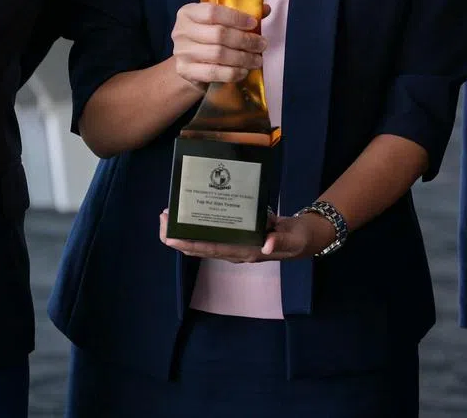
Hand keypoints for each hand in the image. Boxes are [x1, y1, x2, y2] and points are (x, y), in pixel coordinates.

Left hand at [158, 208, 335, 261]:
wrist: (305, 238)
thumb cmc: (298, 238)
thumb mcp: (293, 239)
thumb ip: (279, 240)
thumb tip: (264, 243)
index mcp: (246, 252)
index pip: (213, 249)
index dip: (190, 243)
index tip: (170, 236)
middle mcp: (236, 251)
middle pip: (202, 247)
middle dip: (179, 237)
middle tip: (161, 219)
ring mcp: (235, 245)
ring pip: (204, 241)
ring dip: (185, 231)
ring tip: (168, 216)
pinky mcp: (238, 236)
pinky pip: (213, 233)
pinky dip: (199, 225)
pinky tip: (191, 214)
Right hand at [170, 2, 267, 91]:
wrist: (188, 64)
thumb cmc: (207, 38)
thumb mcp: (219, 22)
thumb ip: (240, 15)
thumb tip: (265, 9)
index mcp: (188, 12)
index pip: (213, 12)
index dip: (236, 18)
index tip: (254, 23)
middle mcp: (181, 30)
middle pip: (218, 34)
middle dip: (245, 40)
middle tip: (262, 44)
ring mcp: (182, 52)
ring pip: (218, 54)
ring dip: (243, 58)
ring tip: (257, 60)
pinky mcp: (185, 71)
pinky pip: (213, 72)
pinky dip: (232, 73)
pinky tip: (243, 71)